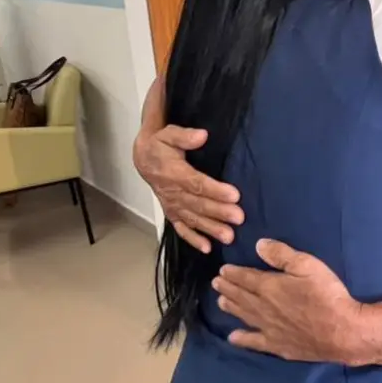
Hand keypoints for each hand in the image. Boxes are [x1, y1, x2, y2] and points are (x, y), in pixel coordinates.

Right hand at [134, 125, 242, 252]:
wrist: (143, 159)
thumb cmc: (160, 145)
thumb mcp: (168, 134)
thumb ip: (184, 136)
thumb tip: (201, 135)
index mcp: (174, 172)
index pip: (197, 183)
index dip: (215, 190)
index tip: (234, 195)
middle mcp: (173, 192)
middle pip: (198, 204)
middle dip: (219, 212)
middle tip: (239, 217)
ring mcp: (172, 205)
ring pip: (193, 219)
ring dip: (211, 228)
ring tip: (229, 236)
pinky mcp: (172, 213)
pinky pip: (181, 228)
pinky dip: (193, 239)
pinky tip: (208, 248)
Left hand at [215, 240, 364, 362]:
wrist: (342, 331)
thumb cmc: (327, 294)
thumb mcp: (308, 265)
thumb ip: (282, 255)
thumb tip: (258, 245)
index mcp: (269, 286)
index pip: (245, 278)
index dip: (233, 273)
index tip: (223, 270)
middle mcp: (263, 308)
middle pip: (241, 296)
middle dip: (228, 288)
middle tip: (217, 283)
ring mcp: (268, 328)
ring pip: (244, 316)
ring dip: (231, 307)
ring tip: (221, 302)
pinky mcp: (277, 345)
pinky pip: (254, 342)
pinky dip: (242, 339)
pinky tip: (233, 337)